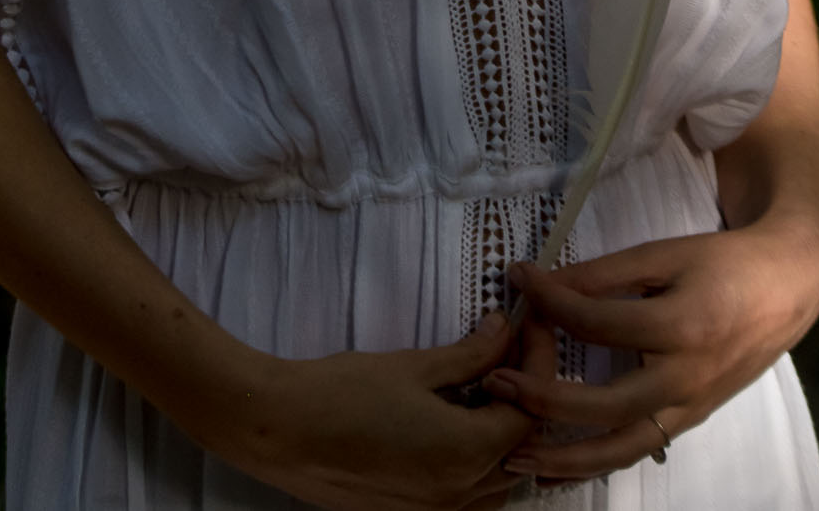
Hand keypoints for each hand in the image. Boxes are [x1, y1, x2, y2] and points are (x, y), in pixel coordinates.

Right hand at [226, 312, 536, 510]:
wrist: (283, 430)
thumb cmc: (343, 393)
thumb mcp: (413, 366)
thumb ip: (468, 355)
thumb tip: (503, 331)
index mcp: (463, 455)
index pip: (528, 412)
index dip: (535, 364)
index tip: (529, 325)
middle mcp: (457, 495)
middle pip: (520, 448)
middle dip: (524, 394)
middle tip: (513, 346)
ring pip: (498, 478)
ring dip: (504, 432)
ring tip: (488, 382)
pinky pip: (468, 493)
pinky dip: (479, 458)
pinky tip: (459, 418)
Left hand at [480, 215, 818, 484]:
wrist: (784, 290)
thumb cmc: (721, 263)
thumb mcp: (663, 254)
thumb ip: (604, 274)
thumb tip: (544, 283)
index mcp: (681, 326)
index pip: (598, 321)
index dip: (551, 301)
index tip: (517, 280)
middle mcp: (685, 379)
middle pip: (604, 405)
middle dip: (544, 399)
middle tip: (496, 383)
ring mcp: (689, 408)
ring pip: (621, 449)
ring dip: (564, 459)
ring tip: (514, 457)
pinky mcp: (688, 421)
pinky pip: (635, 450)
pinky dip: (595, 465)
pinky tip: (556, 470)